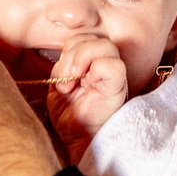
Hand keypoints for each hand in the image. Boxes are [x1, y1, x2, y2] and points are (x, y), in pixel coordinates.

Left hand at [42, 35, 128, 158]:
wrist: (77, 139)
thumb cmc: (70, 114)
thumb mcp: (59, 83)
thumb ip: (62, 65)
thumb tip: (63, 55)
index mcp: (89, 62)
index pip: (83, 37)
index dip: (69, 48)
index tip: (60, 72)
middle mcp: (104, 64)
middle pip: (93, 37)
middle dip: (74, 52)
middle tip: (67, 75)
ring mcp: (113, 75)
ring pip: (105, 45)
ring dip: (83, 57)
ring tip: (74, 78)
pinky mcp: (118, 86)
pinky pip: (114, 65)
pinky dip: (97, 68)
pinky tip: (86, 83)